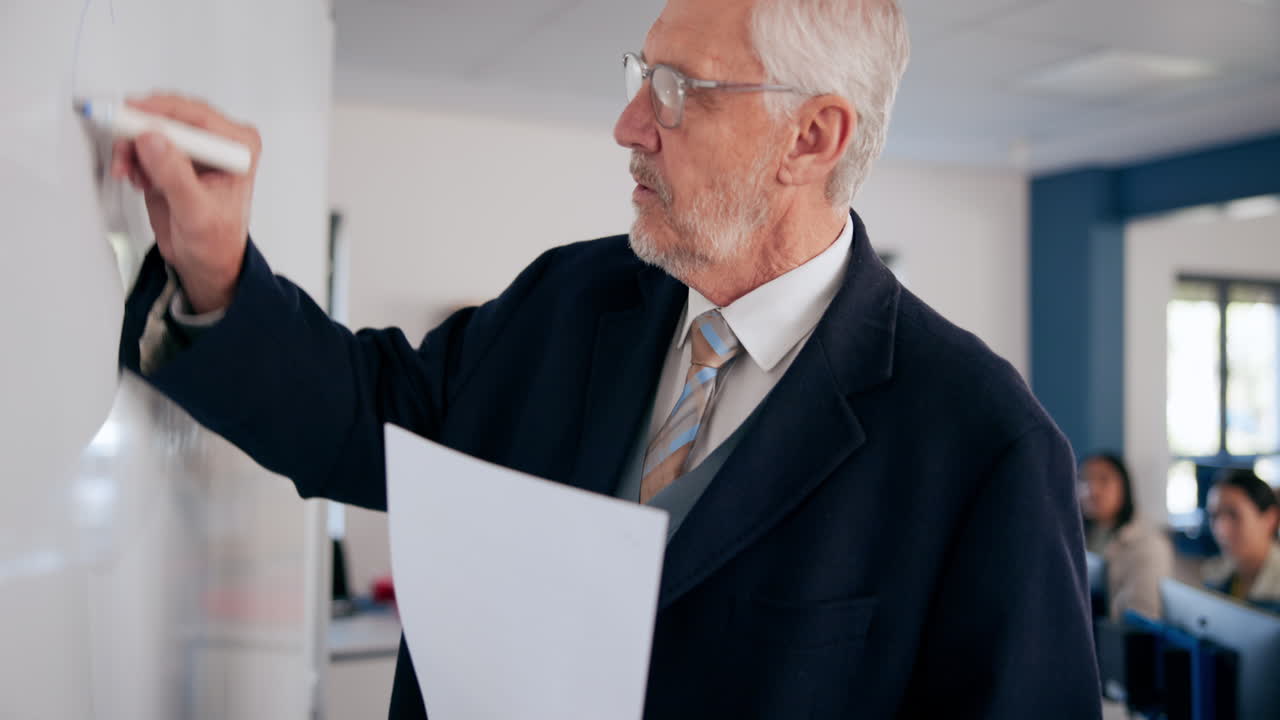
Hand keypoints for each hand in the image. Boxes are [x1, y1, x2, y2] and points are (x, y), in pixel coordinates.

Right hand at [111, 93, 261, 312]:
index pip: (196, 116)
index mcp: (238, 147)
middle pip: (170, 116)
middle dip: (139, 131)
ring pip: (151, 128)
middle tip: (120, 146)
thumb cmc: (216, 242)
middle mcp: (218, 141)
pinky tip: (137, 178)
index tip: (128, 116)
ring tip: (126, 170)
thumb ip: (174, 175)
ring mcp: (193, 148)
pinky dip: (131, 157)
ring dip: (131, 146)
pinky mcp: (172, 157)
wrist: (206, 262)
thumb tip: (153, 140)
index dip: (159, 112)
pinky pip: (142, 143)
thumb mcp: (195, 212)